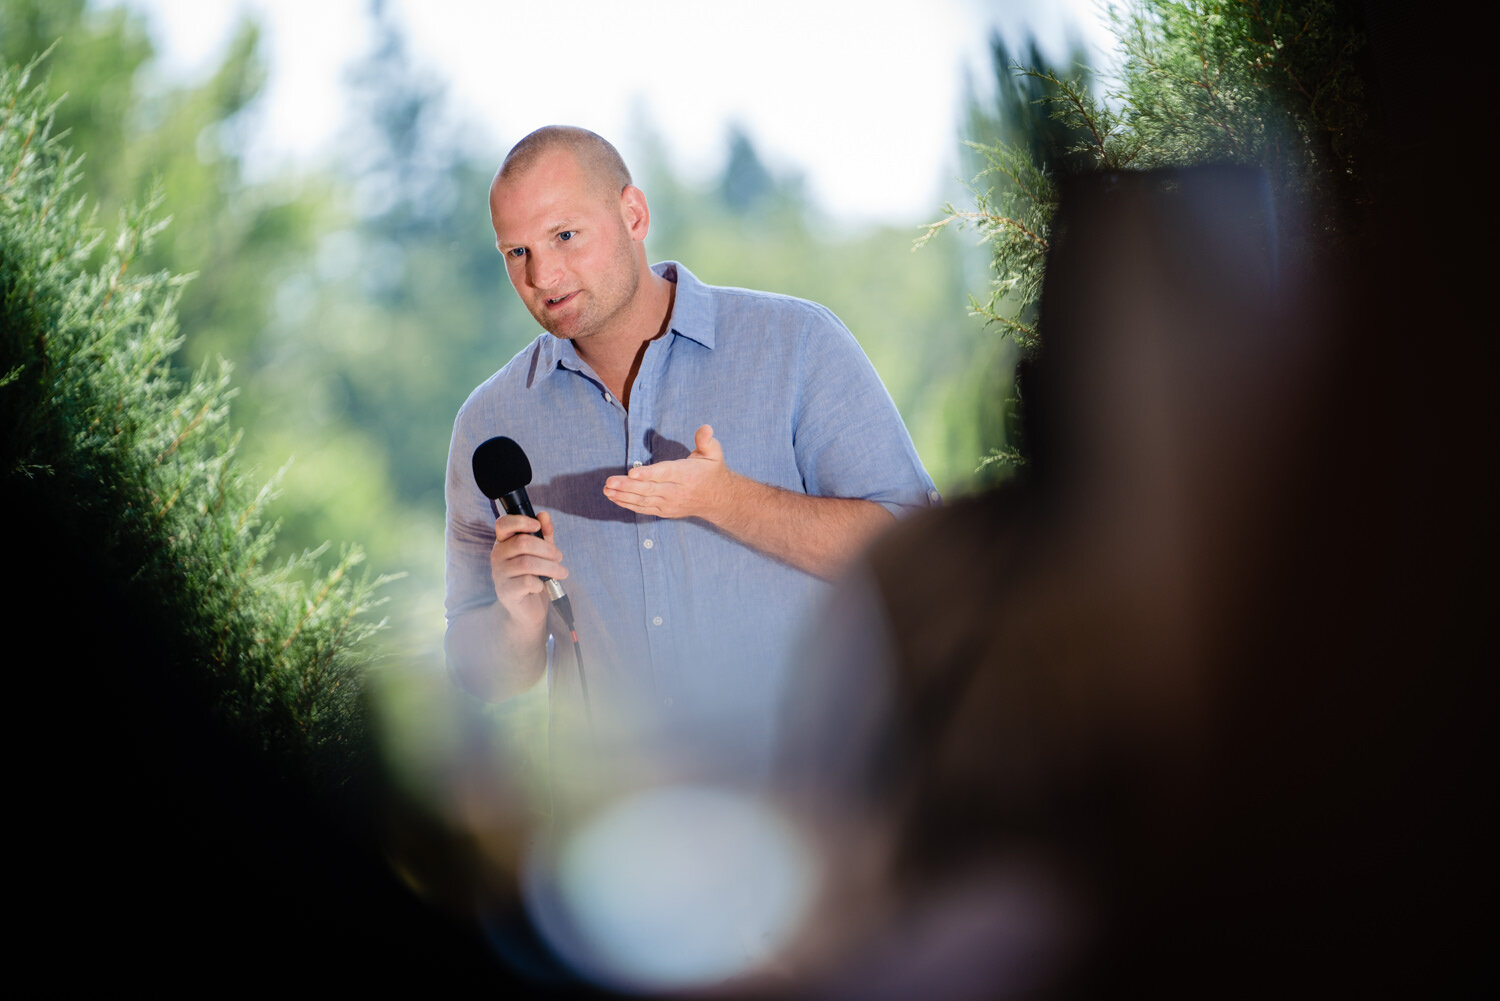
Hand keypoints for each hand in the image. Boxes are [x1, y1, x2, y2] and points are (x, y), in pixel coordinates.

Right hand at [489, 510, 567, 636]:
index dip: (521, 521)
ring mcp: (499, 574)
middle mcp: (497, 556)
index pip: (503, 524)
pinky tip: (542, 586)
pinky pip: (527, 582)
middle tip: (559, 557)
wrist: (529, 609)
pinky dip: (540, 583)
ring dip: (550, 567)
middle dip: (547, 549)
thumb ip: (544, 534)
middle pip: (522, 542)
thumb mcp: (542, 552)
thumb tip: (544, 515)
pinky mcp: (506, 592)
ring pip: (527, 563)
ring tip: (561, 572)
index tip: (538, 526)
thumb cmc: (534, 576)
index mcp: (504, 542)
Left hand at [603, 424, 734, 520]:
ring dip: (623, 496)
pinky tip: (614, 498)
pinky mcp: (664, 510)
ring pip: (643, 501)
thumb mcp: (714, 452)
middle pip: (649, 489)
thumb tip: (705, 428)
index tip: (632, 473)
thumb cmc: (711, 471)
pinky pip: (644, 508)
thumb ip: (705, 440)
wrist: (719, 500)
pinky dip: (628, 504)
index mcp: (687, 474)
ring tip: (607, 489)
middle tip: (609, 482)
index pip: (665, 474)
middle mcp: (677, 491)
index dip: (648, 474)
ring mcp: (670, 503)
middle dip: (627, 486)